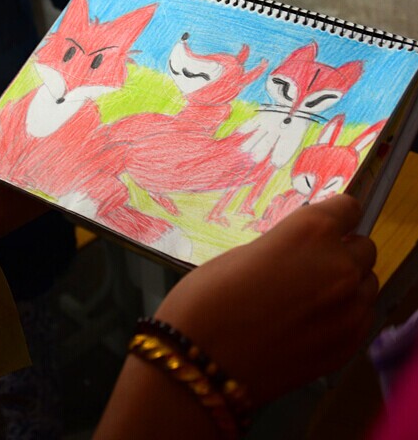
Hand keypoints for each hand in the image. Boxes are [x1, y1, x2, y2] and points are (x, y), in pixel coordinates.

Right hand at [155, 195, 377, 407]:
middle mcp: (340, 264)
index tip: (327, 226)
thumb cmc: (209, 297)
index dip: (336, 217)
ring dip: (348, 285)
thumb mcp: (249, 251)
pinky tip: (312, 323)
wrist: (201, 362)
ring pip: (368, 285)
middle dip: (344, 252)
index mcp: (311, 231)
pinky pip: (362, 319)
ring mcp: (349, 309)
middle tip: (313, 265)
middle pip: (364, 248)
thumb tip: (303, 253)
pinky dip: (345, 316)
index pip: (348, 208)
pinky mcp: (348, 346)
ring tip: (312, 297)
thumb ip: (288, 247)